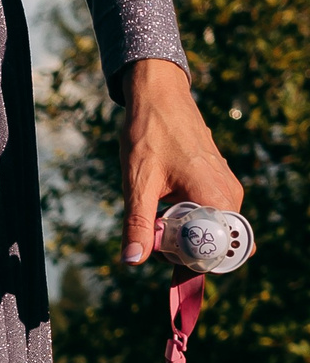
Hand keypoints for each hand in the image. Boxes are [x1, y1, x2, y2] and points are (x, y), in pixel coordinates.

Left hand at [119, 58, 243, 265]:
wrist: (159, 100)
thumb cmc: (150, 136)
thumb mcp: (138, 184)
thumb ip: (137, 224)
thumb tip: (132, 261)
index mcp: (217, 196)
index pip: (221, 250)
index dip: (193, 262)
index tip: (164, 257)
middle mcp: (229, 194)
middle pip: (213, 243)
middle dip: (182, 250)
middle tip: (152, 233)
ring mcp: (226, 187)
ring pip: (207, 229)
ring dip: (181, 234)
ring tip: (155, 216)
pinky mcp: (217, 182)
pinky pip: (206, 214)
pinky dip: (183, 220)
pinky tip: (161, 207)